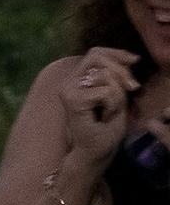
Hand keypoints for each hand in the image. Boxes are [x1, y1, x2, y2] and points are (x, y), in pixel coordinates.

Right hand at [61, 47, 139, 166]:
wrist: (94, 151)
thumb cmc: (105, 127)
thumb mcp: (117, 94)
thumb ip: (117, 76)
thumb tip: (131, 57)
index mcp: (77, 78)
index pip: (95, 52)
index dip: (116, 53)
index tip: (135, 60)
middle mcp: (69, 82)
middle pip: (98, 58)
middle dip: (122, 71)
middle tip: (133, 89)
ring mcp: (68, 91)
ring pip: (105, 76)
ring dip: (118, 93)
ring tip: (112, 110)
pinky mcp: (73, 101)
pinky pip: (106, 92)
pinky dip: (113, 104)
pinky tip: (106, 117)